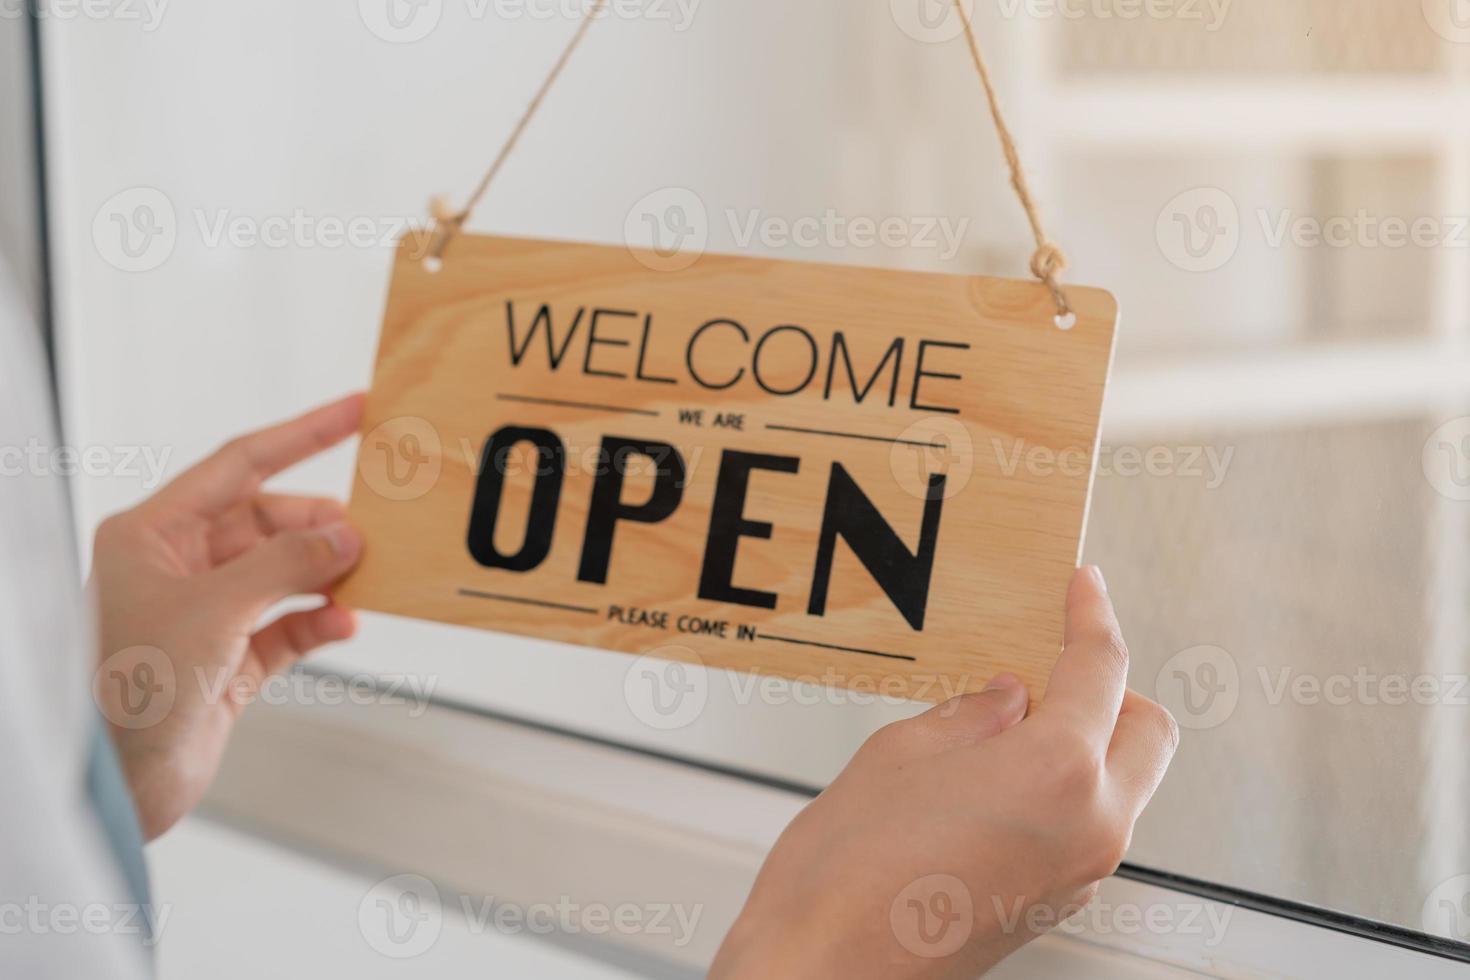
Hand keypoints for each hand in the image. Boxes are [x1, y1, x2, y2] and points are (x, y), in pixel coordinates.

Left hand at [90, 395, 365, 839]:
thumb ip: (287, 565)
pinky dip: (318, 622)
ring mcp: (205, 613)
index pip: (240, 465)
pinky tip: (345, 623)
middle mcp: (176, 565)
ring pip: (282, 572)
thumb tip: (348, 535)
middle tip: (371, 529)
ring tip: (366, 573)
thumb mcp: (215, 610)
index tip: (356, 411)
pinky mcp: (228, 660)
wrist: (115, 783)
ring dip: (325, 573)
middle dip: (320, 524)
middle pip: (268, 521)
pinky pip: (287, 625)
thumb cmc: (132, 687)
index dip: (302, 435)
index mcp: (152, 533)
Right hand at [711, 567, 1177, 978]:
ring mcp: (1079, 875)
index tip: (1084, 587)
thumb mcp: (898, 755)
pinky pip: (1089, 822)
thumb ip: (968, 715)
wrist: (822, 973)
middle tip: (1049, 662)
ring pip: (1124, 781)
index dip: (1091, 615)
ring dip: (1086, 739)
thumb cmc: (845, 876)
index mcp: (1058, 773)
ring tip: (1006, 721)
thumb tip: (1004, 699)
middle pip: (1147, 730)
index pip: (1102, 669)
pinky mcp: (1054, 904)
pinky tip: (996, 774)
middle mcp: (1090, 827)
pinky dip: (1066, 785)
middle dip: (1110, 686)